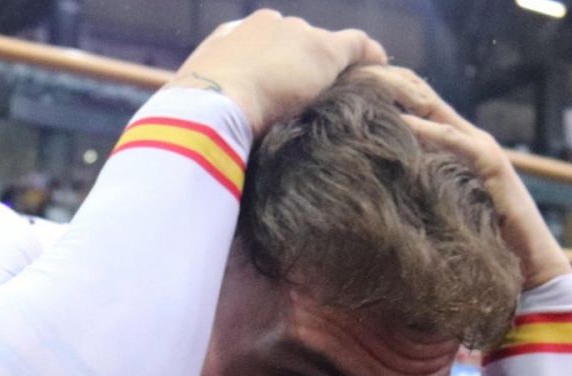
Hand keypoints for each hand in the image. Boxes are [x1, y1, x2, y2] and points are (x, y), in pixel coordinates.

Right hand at [166, 9, 386, 135]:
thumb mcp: (195, 119)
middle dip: (298, 70)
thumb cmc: (192, 124)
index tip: (276, 94)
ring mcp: (295, 34)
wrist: (209, 109)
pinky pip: (357, 47)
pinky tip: (379, 76)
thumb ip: (209, 120)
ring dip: (327, 72)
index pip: (256, 49)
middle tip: (306, 103)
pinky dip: (369, 58)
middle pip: (291, 45)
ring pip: (321, 50)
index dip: (268, 72)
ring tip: (339, 99)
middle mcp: (261, 26)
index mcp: (226, 40)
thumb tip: (205, 153)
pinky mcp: (324, 50)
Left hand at [355, 66, 571, 290]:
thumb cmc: (475, 246)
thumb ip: (411, 192)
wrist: (525, 269)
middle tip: (354, 77)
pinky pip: (457, 142)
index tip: (349, 87)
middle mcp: (469, 142)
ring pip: (439, 114)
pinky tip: (404, 123)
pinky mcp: (494, 167)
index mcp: (453, 149)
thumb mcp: (434, 211)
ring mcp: (483, 151)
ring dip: (405, 99)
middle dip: (392, 86)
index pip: (418, 110)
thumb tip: (368, 190)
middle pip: (426, 101)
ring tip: (371, 88)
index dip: (387, 93)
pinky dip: (431, 132)